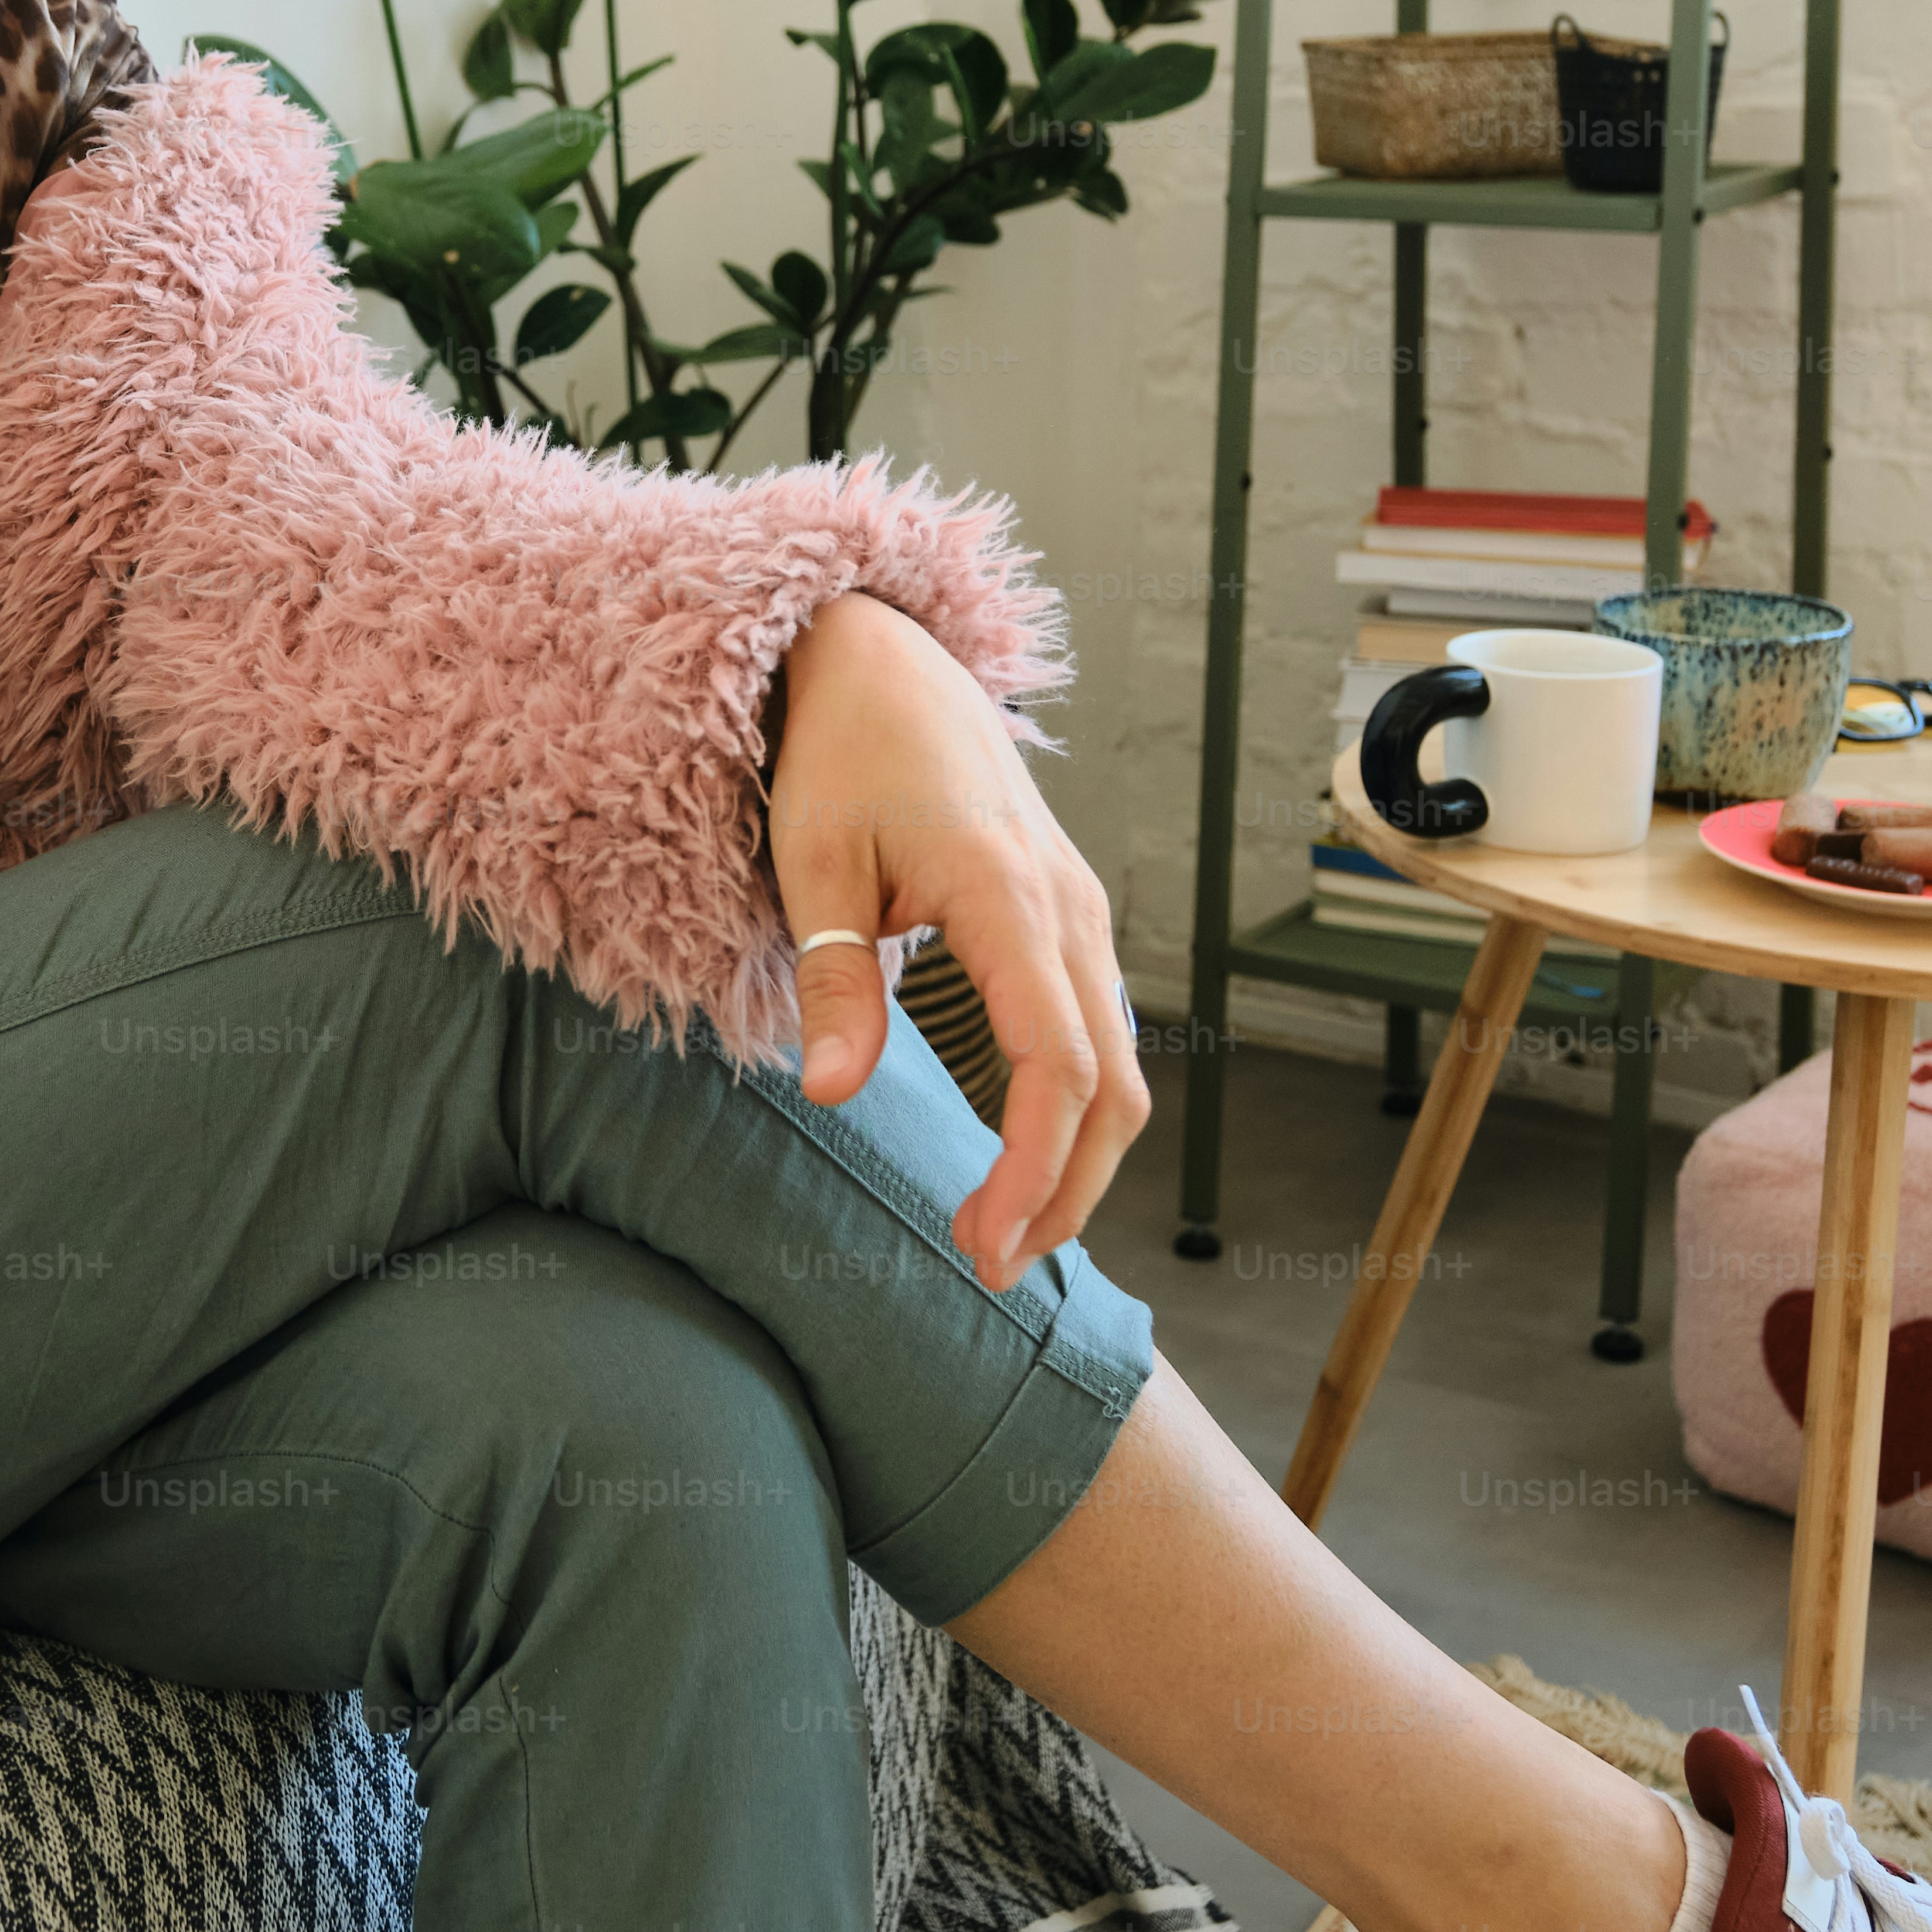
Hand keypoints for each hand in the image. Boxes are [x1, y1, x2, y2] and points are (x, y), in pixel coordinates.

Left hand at [764, 592, 1146, 1291]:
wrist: (883, 662)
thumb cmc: (841, 754)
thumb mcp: (814, 863)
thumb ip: (834, 981)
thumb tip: (831, 1095)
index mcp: (1009, 896)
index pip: (1057, 1064)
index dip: (1033, 1168)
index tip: (982, 1244)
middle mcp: (1069, 908)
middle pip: (1112, 1084)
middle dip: (1063, 1190)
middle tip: (988, 1268)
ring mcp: (1079, 911)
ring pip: (1117, 1062)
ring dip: (1074, 1156)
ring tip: (1001, 1233)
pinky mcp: (1065, 916)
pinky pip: (1094, 1029)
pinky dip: (1073, 1106)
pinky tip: (1021, 1154)